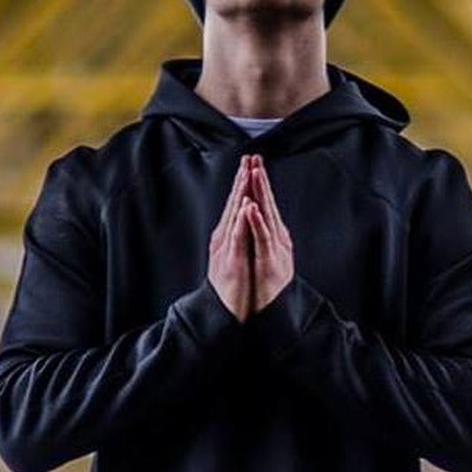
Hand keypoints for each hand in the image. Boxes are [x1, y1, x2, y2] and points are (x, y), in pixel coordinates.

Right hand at [208, 156, 258, 321]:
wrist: (221, 313)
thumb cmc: (231, 287)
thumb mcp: (234, 258)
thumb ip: (238, 239)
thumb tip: (244, 221)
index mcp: (227, 237)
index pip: (236, 205)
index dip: (242, 184)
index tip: (250, 164)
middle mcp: (223, 239)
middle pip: (233, 204)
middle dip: (241, 180)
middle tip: (249, 158)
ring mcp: (226, 249)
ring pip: (234, 216)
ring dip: (240, 194)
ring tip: (247, 174)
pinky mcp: (231, 262)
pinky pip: (237, 238)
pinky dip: (242, 221)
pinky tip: (246, 207)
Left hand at [245, 154, 294, 312]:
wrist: (275, 315)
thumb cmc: (266, 289)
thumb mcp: (264, 258)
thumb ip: (263, 238)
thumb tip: (259, 220)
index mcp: (272, 237)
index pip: (263, 206)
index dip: (258, 184)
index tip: (252, 163)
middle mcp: (276, 240)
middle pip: (267, 205)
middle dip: (260, 181)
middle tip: (255, 159)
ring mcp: (274, 250)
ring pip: (266, 217)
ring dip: (260, 194)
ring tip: (254, 174)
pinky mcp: (270, 262)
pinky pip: (263, 239)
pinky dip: (257, 222)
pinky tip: (251, 207)